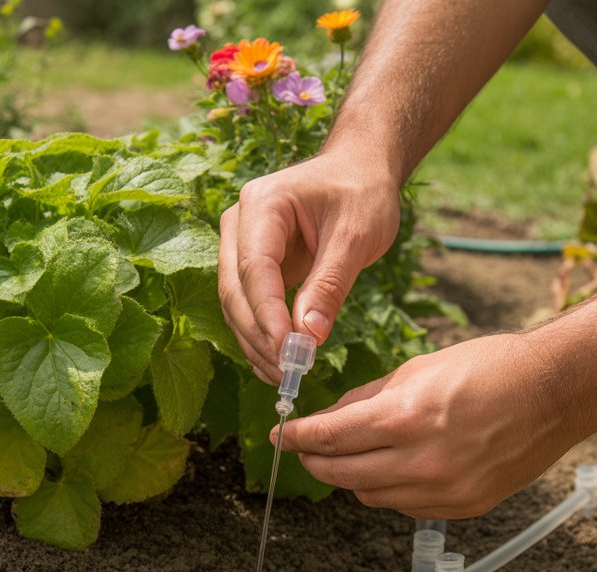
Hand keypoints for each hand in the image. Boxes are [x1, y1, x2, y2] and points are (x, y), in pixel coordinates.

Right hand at [217, 152, 401, 382]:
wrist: (359, 170)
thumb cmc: (361, 194)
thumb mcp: (356, 236)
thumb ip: (330, 286)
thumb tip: (308, 337)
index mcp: (263, 204)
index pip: (254, 269)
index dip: (266, 314)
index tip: (287, 352)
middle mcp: (240, 223)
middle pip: (236, 290)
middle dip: (258, 335)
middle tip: (287, 372)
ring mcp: (240, 244)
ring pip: (235, 304)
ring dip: (255, 342)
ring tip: (284, 375)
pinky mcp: (250, 264)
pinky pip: (247, 305)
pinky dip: (259, 336)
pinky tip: (275, 363)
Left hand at [276, 333, 578, 517]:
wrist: (556, 392)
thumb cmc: (491, 368)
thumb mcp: (417, 369)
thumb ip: (366, 399)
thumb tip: (328, 419)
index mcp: (407, 418)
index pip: (330, 438)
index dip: (298, 437)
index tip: (282, 435)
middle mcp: (423, 462)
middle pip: (342, 475)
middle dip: (316, 461)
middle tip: (306, 448)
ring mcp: (444, 490)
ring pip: (370, 495)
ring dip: (352, 476)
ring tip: (354, 453)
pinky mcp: (463, 507)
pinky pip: (405, 506)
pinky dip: (390, 488)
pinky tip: (396, 466)